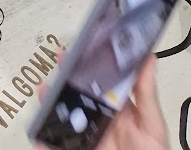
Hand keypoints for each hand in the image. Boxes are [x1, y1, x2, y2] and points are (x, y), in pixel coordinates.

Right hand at [37, 56, 168, 149]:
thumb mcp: (152, 127)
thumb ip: (146, 95)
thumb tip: (148, 58)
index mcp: (118, 110)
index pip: (100, 83)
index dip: (88, 66)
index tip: (78, 49)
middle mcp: (99, 121)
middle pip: (76, 96)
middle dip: (64, 79)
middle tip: (58, 63)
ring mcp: (85, 139)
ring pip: (62, 118)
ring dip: (49, 104)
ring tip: (43, 92)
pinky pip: (55, 145)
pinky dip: (43, 141)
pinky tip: (38, 134)